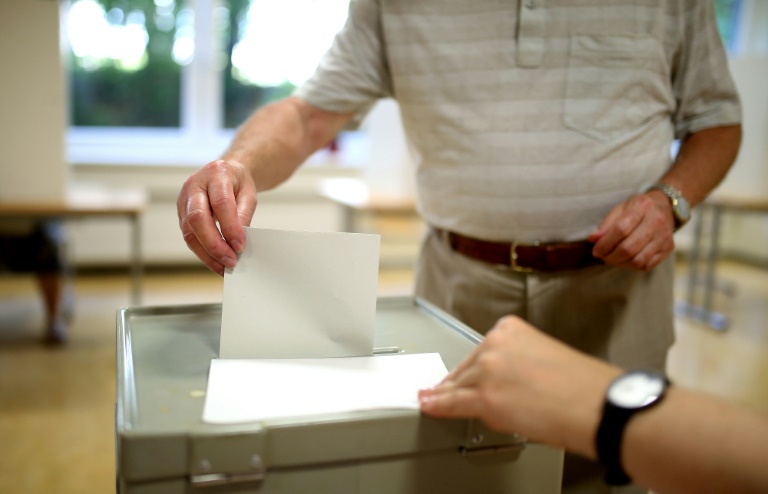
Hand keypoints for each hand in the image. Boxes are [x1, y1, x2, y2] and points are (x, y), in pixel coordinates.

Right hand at [177, 159, 256, 274]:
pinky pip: (190, 237)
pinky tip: (216, 262)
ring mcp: (184, 200)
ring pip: (190, 232)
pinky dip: (203, 253)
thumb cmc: (237, 183)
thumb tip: (238, 243)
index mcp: (215, 173)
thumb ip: (244, 215)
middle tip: (231, 261)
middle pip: (197, 218)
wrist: (223, 173)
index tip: (240, 246)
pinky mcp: (181, 215)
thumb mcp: (248, 194)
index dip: (230, 227)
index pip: (220, 203)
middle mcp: (194, 186)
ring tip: (225, 267)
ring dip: (208, 253)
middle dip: (214, 244)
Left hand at [419, 316, 619, 458]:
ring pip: (458, 386)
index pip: (480, 350)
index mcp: (511, 329)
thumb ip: (519, 361)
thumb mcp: (546, 354)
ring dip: (445, 395)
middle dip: (458, 382)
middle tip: (446, 392)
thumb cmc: (585, 386)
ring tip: (432, 399)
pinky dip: (438, 405)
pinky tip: (428, 405)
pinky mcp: (486, 399)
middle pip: (466, 367)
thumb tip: (504, 382)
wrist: (598, 406)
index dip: (472, 367)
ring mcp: (488, 371)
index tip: (466, 373)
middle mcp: (496, 344)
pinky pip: (452, 403)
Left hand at [588, 192, 674, 270]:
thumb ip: (606, 224)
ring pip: (638, 260)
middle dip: (610, 256)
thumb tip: (593, 239)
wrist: (664, 206)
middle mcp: (656, 221)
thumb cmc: (637, 209)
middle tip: (602, 257)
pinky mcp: (668, 248)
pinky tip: (625, 260)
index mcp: (642, 206)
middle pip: (629, 248)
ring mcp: (664, 236)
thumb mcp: (620, 209)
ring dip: (620, 263)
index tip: (596, 250)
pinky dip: (632, 266)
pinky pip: (647, 265)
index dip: (605, 243)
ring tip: (612, 259)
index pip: (620, 229)